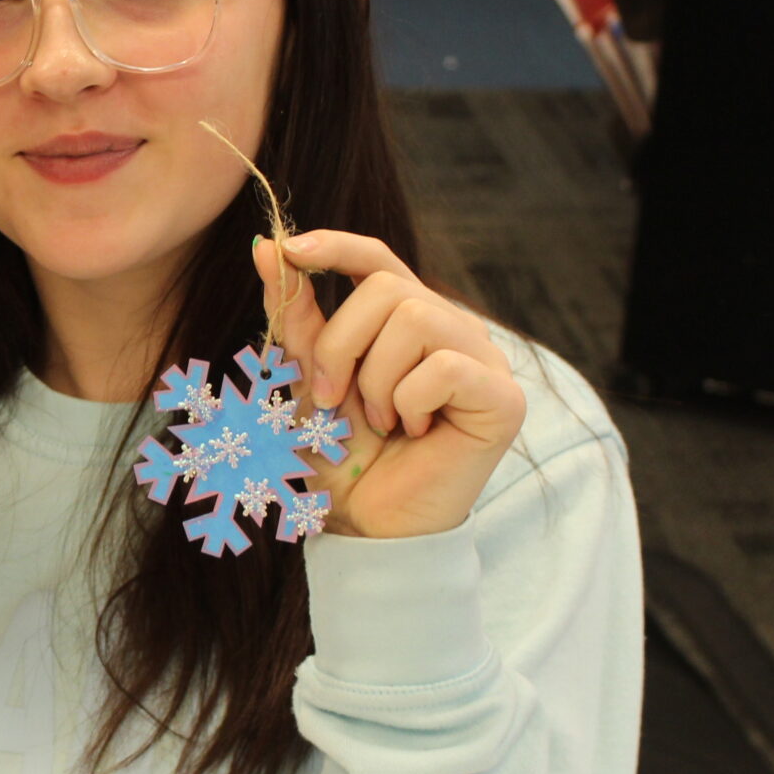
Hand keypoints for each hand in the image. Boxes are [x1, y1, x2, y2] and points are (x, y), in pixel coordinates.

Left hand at [254, 231, 525, 540]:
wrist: (365, 526)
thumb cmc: (339, 457)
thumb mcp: (305, 379)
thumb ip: (296, 319)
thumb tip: (270, 249)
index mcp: (405, 320)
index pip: (377, 260)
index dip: (337, 246)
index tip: (291, 249)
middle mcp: (451, 329)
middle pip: (389, 289)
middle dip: (341, 344)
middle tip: (329, 399)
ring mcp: (483, 360)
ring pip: (418, 319)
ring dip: (376, 379)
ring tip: (378, 421)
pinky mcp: (503, 398)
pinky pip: (446, 368)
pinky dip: (411, 402)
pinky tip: (414, 433)